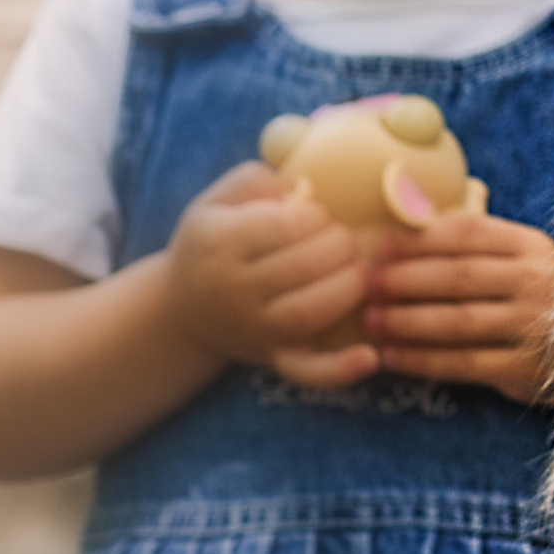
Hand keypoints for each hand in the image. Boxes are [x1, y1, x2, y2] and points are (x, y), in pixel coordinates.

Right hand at [165, 163, 378, 389]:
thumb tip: (300, 190)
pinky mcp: (275, 358)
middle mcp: (234, 288)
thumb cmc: (213, 244)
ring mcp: (255, 327)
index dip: (316, 217)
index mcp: (220, 241)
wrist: (184, 310)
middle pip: (303, 266)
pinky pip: (308, 372)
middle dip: (340, 247)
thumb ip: (255, 181)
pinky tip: (369, 358)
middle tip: (345, 242)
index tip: (319, 217)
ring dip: (349, 288)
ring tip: (361, 273)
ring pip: (310, 311)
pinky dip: (340, 370)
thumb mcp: (217, 202)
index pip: (284, 225)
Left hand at [362, 210, 553, 404]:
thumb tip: (408, 222)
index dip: (419, 240)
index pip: (467, 234)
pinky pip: (465, 363)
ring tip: (371, 321)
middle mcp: (538, 283)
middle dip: (404, 281)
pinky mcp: (527, 370)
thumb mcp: (525, 263)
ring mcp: (535, 327)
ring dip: (407, 321)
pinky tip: (394, 357)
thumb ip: (481, 247)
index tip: (381, 247)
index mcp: (533, 247)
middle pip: (457, 276)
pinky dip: (424, 360)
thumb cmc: (543, 303)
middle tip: (367, 285)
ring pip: (458, 321)